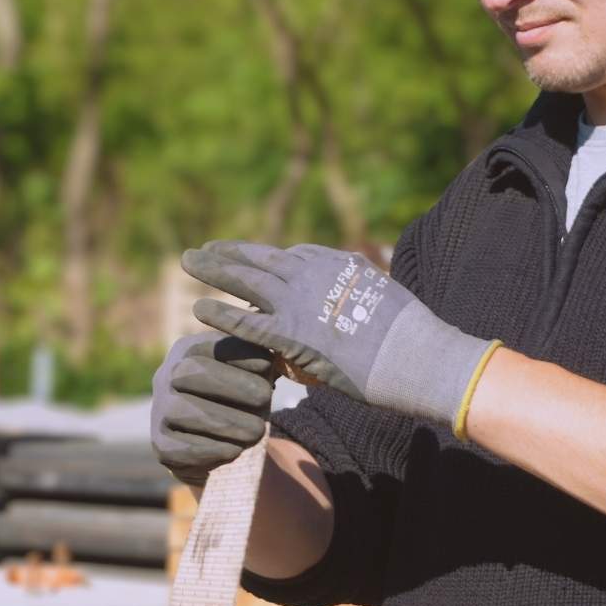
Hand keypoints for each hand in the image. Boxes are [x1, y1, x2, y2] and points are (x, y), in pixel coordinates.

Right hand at [150, 331, 276, 486]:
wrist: (216, 440)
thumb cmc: (240, 398)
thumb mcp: (251, 373)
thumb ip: (263, 363)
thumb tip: (278, 357)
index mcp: (188, 350)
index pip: (210, 346)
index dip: (240, 354)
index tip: (269, 366)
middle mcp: (166, 376)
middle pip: (189, 372)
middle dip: (232, 385)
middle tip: (265, 398)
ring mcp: (158, 411)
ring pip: (181, 411)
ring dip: (224, 422)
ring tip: (256, 431)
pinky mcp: (160, 445)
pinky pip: (177, 447)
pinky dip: (208, 450)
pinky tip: (234, 451)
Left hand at [180, 241, 496, 426]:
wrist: (417, 356)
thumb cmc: (409, 337)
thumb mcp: (383, 298)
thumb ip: (360, 290)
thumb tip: (360, 285)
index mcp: (337, 264)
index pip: (291, 256)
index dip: (264, 259)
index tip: (245, 258)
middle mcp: (313, 275)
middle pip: (260, 258)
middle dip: (229, 253)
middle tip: (203, 250)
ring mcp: (299, 302)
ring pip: (246, 279)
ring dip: (213, 270)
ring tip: (187, 262)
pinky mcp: (291, 333)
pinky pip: (246, 320)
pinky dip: (220, 313)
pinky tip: (198, 309)